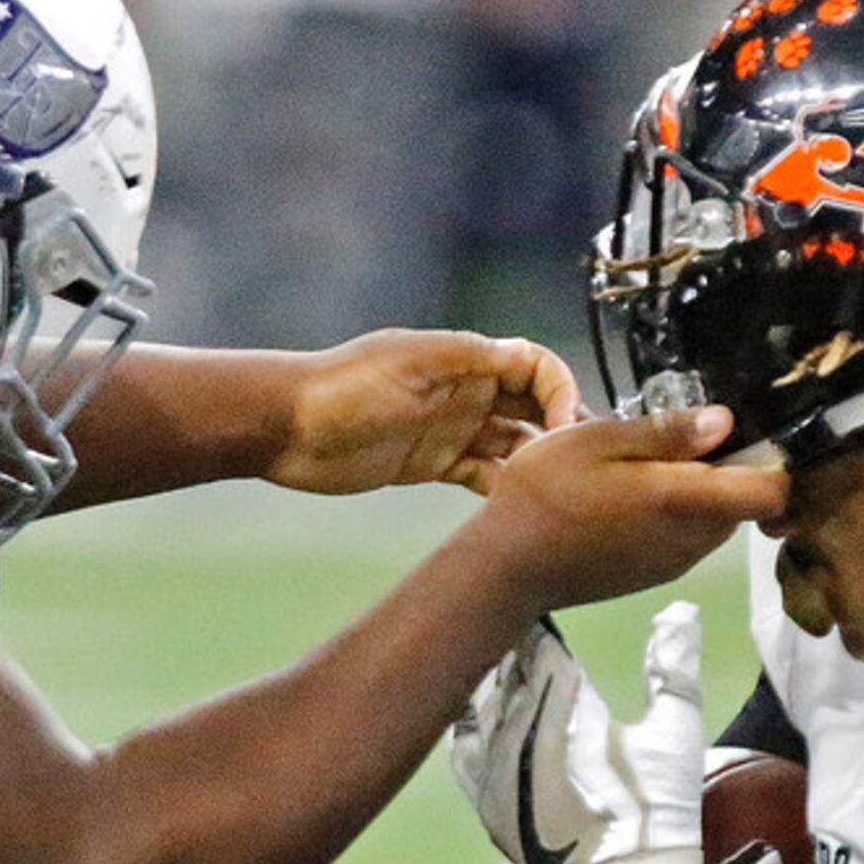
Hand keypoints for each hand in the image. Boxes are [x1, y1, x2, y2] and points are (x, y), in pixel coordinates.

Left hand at [266, 330, 583, 497]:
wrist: (284, 426)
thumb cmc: (340, 388)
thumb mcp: (410, 365)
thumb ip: (469, 359)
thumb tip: (527, 355)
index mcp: (463, 359)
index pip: (535, 366)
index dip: (560, 391)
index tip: (566, 427)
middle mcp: (463, 391)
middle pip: (532, 406)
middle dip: (560, 430)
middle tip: (579, 466)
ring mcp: (449, 428)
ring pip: (512, 444)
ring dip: (536, 464)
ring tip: (556, 492)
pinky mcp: (431, 463)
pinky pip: (481, 475)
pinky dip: (503, 488)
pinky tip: (520, 508)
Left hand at [452, 606, 707, 863]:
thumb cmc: (656, 811)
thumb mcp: (678, 733)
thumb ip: (674, 666)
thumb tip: (681, 609)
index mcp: (567, 705)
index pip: (542, 645)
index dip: (544, 626)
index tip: (547, 603)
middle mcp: (519, 728)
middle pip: (509, 669)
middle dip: (518, 645)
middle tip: (524, 619)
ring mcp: (494, 765)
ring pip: (483, 700)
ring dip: (496, 680)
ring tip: (507, 663)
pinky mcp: (483, 798)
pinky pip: (463, 744)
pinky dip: (471, 720)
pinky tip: (478, 708)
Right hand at [470, 407, 787, 612]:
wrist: (507, 568)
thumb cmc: (545, 492)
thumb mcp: (596, 439)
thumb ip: (666, 432)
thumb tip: (727, 421)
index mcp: (683, 501)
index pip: (771, 492)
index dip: (770, 459)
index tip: (742, 432)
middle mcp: (691, 540)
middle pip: (745, 504)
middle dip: (728, 470)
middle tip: (677, 439)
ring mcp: (674, 563)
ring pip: (716, 521)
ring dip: (700, 493)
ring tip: (646, 466)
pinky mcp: (655, 576)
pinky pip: (688, 538)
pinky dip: (677, 515)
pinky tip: (630, 498)